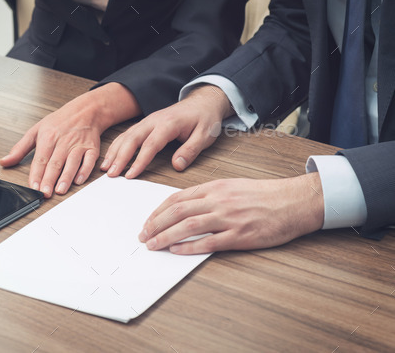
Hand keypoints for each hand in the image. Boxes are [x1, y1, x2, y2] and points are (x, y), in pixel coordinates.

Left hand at [0, 83, 140, 197]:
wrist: (85, 110)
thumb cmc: (60, 121)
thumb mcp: (36, 130)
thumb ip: (20, 149)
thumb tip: (4, 161)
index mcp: (48, 137)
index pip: (40, 159)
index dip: (36, 174)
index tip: (33, 187)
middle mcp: (63, 142)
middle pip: (55, 163)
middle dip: (49, 179)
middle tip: (45, 193)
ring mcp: (78, 145)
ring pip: (72, 162)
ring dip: (66, 177)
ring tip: (60, 190)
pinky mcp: (92, 148)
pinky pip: (89, 160)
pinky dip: (85, 170)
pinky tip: (79, 180)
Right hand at [101, 84, 234, 177]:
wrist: (202, 102)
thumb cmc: (204, 119)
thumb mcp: (205, 135)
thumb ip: (191, 150)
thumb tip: (177, 165)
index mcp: (168, 123)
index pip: (151, 144)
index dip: (139, 161)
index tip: (131, 175)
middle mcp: (154, 121)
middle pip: (132, 139)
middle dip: (120, 157)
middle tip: (111, 174)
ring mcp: (147, 122)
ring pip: (126, 136)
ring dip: (114, 152)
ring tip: (105, 169)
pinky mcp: (144, 125)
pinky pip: (127, 135)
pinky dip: (116, 146)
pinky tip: (110, 158)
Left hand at [139, 173, 324, 253]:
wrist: (293, 201)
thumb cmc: (264, 195)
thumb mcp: (232, 186)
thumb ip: (208, 195)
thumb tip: (184, 206)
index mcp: (215, 188)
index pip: (177, 198)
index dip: (158, 211)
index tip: (147, 221)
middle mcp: (218, 201)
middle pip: (177, 212)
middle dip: (155, 224)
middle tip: (143, 235)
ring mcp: (229, 218)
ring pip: (188, 226)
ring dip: (166, 236)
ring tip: (153, 245)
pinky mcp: (240, 235)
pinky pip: (209, 242)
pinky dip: (189, 247)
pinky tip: (176, 251)